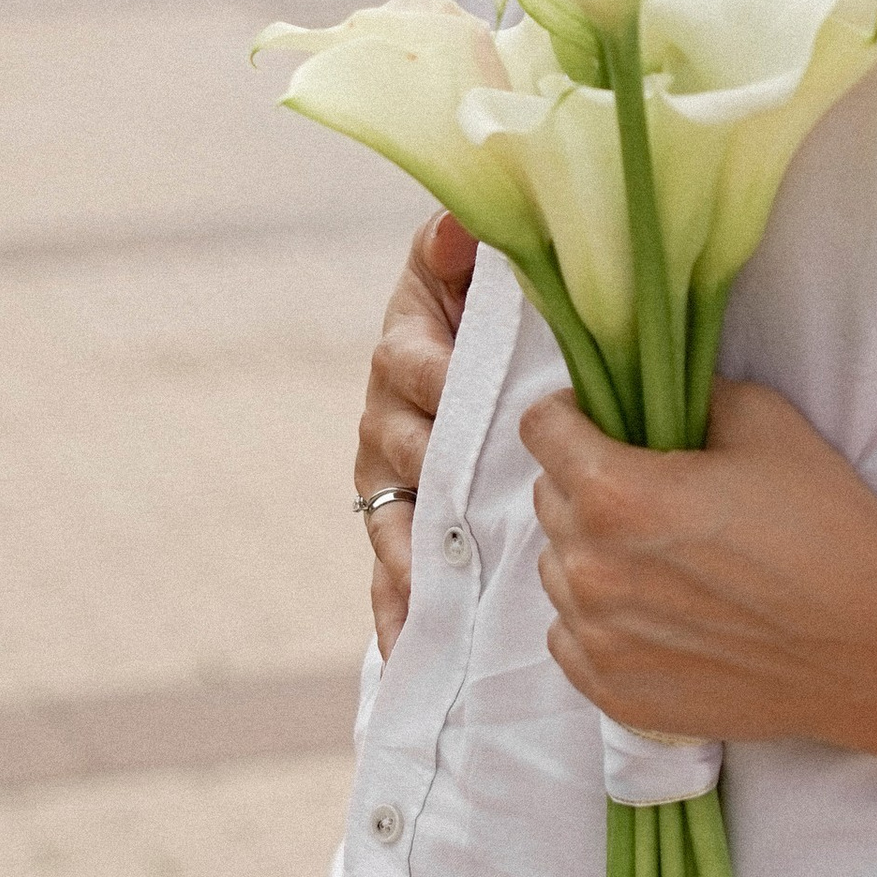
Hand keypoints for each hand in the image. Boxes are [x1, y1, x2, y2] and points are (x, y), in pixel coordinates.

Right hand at [357, 213, 475, 654]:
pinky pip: (392, 579)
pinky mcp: (401, 533)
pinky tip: (409, 650)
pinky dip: (398, 614)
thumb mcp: (472, 272)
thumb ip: (459, 248)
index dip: (428, 370)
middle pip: (399, 443)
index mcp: (409, 349)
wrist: (489, 361)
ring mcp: (391, 480)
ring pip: (393, 516)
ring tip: (435, 585)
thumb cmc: (489, 310)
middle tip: (454, 491)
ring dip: (411, 550)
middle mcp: (388, 414)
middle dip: (427, 462)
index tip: (448, 379)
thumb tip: (456, 226)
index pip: (409, 360)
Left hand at [522, 379, 876, 750]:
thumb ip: (691, 398)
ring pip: (560, 570)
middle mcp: (591, 570)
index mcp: (616, 494)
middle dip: (590, 482)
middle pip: (550, 499)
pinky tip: (663, 611)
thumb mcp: (769, 424)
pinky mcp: (617, 694)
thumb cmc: (831, 532)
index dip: (573, 413)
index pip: (541, 429)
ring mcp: (599, 641)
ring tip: (668, 559)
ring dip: (596, 553)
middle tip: (658, 491)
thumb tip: (654, 399)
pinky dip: (603, 618)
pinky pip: (571, 637)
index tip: (606, 420)